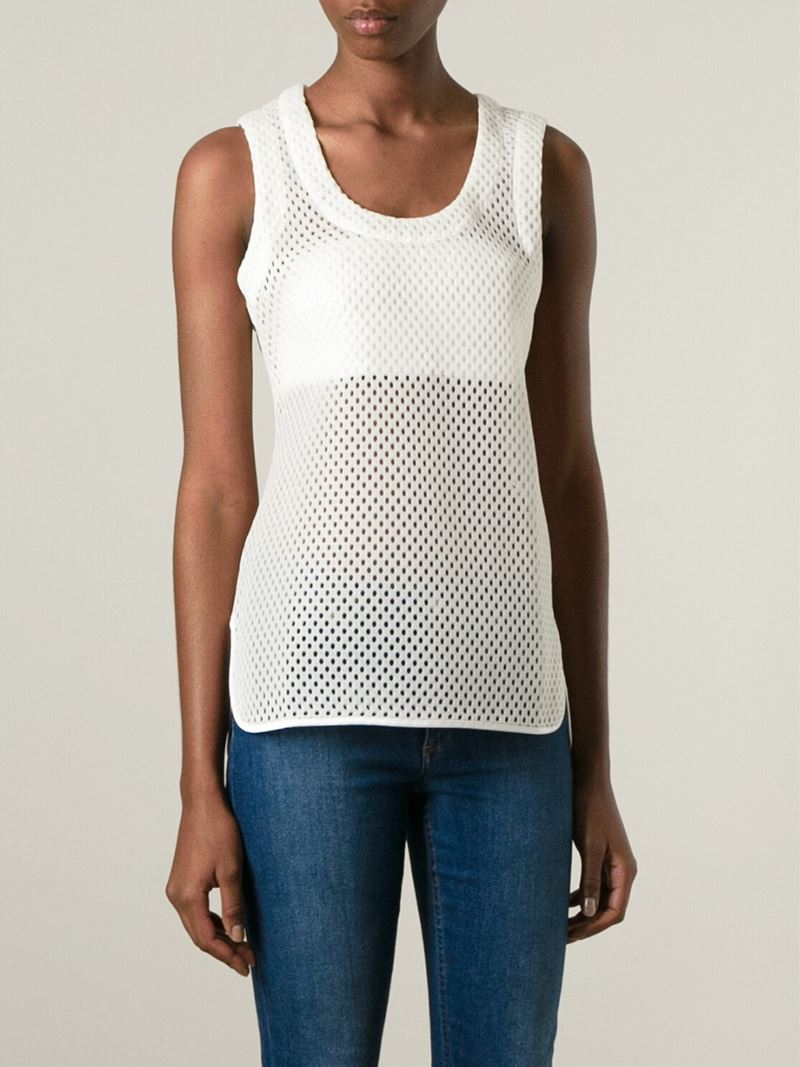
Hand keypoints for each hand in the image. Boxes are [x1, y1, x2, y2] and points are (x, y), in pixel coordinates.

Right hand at [165, 793, 256, 976]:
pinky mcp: (182, 881)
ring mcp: (177, 888)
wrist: (202, 803)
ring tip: (242, 947)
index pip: (206, 939)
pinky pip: (195, 911)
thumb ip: (233, 906)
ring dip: (218, 937)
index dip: (227, 955)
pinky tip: (228, 925)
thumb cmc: (218, 831)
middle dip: (224, 951)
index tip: (247, 964)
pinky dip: (211, 922)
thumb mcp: (231, 869)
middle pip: (199, 936)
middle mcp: (176, 896)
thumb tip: (238, 937)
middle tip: (248, 961)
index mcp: (187, 896)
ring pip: (196, 925)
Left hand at [568, 770, 636, 942]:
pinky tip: (564, 902)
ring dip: (583, 913)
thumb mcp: (589, 847)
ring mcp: (613, 863)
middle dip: (587, 925)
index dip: (593, 927)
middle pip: (608, 908)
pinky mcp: (601, 855)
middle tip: (562, 936)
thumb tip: (589, 913)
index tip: (571, 935)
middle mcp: (623, 870)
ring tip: (561, 925)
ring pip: (600, 898)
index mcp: (624, 870)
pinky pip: (594, 884)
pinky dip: (581, 896)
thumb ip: (590, 879)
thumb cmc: (590, 810)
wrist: (589, 780)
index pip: (614, 912)